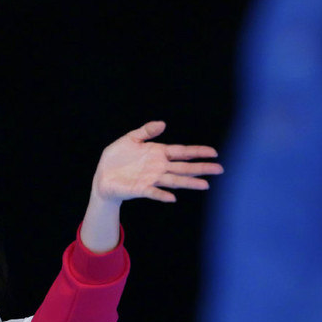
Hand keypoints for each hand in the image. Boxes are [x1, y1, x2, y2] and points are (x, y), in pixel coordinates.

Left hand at [92, 120, 220, 203]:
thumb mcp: (130, 139)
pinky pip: (153, 193)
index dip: (197, 151)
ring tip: (205, 185)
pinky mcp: (140, 189)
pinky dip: (162, 195)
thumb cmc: (116, 158)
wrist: (102, 177)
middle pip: (184, 167)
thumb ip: (146, 131)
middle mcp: (159, 167)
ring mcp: (151, 179)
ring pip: (174, 180)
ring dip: (189, 183)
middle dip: (201, 167)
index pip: (182, 152)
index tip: (214, 152)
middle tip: (220, 169)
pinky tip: (173, 198)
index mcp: (158, 153)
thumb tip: (163, 123)